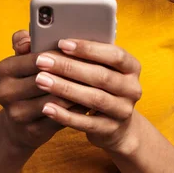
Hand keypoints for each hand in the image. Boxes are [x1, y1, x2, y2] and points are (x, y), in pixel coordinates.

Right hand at [0, 31, 88, 152]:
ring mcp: (16, 114)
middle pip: (46, 79)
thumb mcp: (25, 61)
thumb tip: (30, 36)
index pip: (36, 58)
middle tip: (97, 66)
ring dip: (77, 92)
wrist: (19, 124)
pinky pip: (59, 119)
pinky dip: (76, 110)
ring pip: (54, 100)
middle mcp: (5, 92)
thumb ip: (27, 43)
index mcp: (4, 69)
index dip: (61, 55)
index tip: (82, 51)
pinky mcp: (30, 132)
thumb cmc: (28, 81)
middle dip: (71, 73)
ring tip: (97, 84)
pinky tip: (89, 102)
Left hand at [35, 39, 141, 153]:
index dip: (89, 48)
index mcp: (132, 67)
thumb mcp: (102, 68)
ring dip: (65, 88)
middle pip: (101, 76)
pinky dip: (65, 115)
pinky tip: (47, 107)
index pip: (115, 54)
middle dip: (69, 67)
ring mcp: (123, 111)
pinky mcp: (111, 129)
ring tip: (41, 80)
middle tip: (42, 61)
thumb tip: (56, 42)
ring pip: (94, 98)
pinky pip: (86, 123)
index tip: (62, 43)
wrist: (117, 125)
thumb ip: (86, 55)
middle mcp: (132, 88)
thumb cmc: (102, 86)